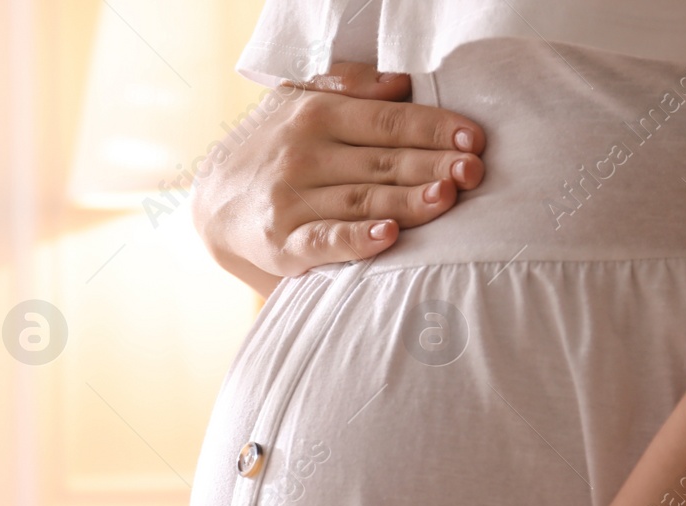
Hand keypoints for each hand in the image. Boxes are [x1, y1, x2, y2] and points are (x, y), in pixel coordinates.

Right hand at [191, 61, 487, 295]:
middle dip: (433, 165)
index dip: (434, 129)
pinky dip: (356, 239)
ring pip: (362, 200)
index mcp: (318, 113)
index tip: (473, 139)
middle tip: (474, 172)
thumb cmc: (272, 148)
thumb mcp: (297, 101)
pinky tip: (387, 236)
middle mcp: (304, 152)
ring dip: (407, 201)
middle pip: (383, 160)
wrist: (212, 201)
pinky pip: (325, 241)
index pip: (389, 120)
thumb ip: (348, 86)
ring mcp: (291, 199)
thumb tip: (401, 82)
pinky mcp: (281, 243)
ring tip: (445, 198)